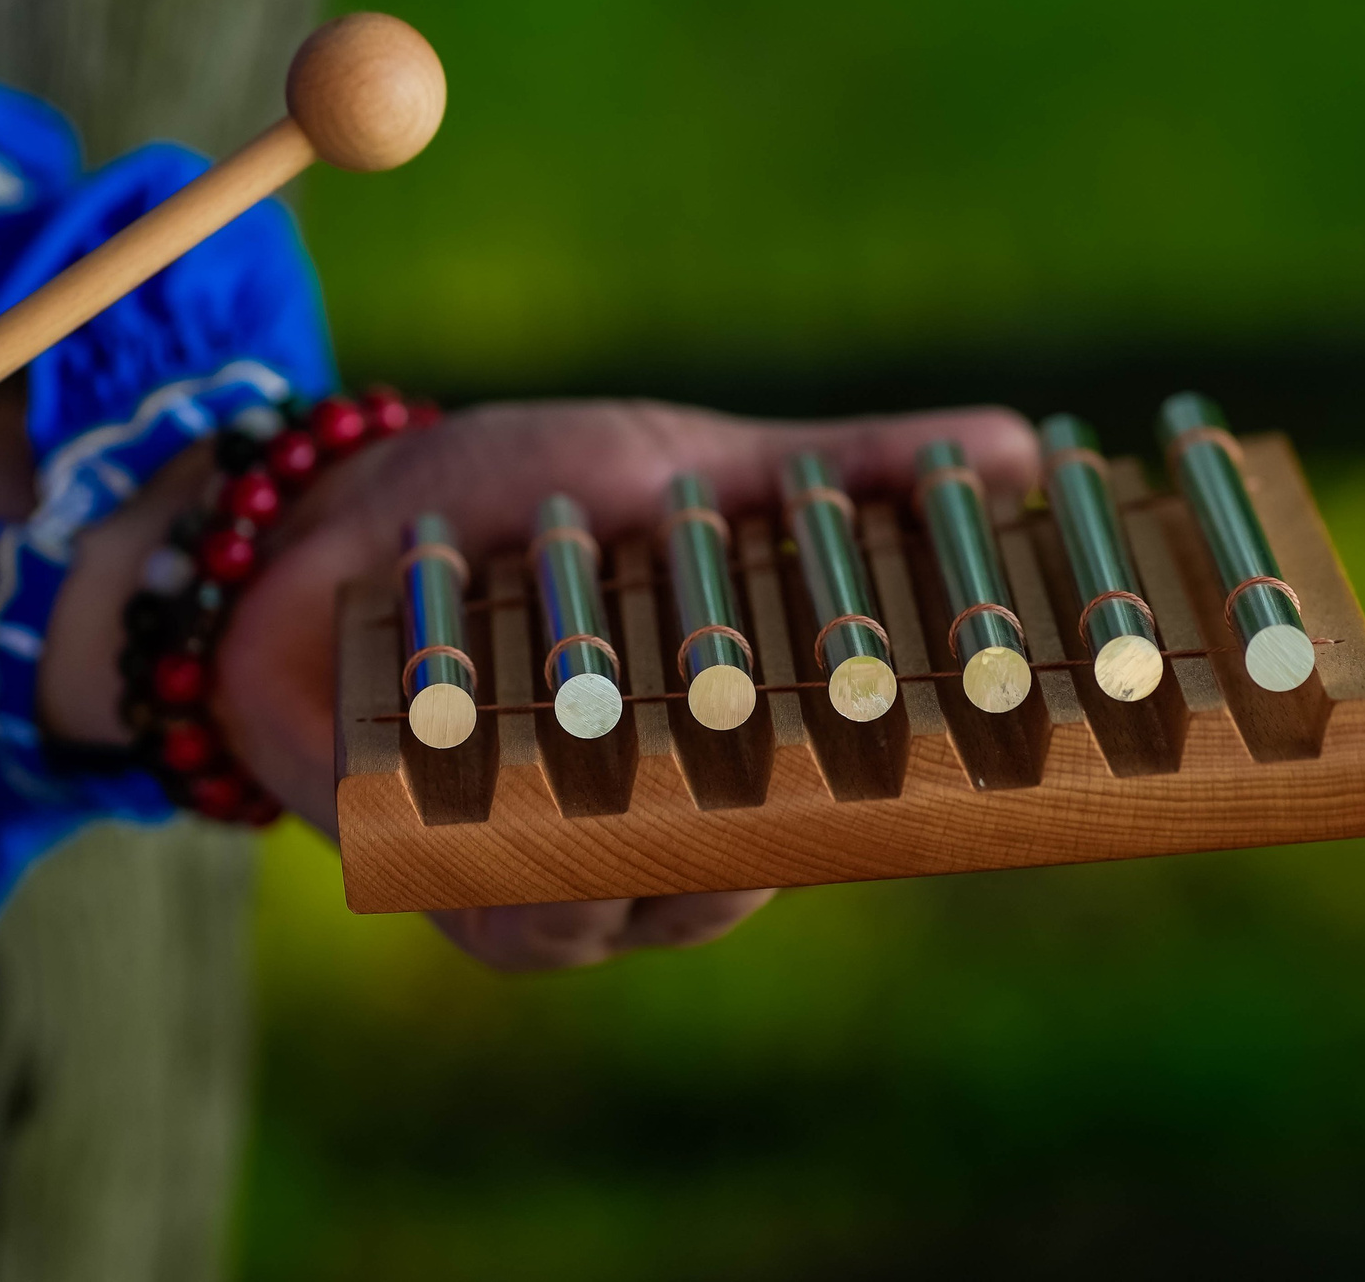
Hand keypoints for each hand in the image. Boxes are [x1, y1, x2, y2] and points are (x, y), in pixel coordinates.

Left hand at [43, 399, 1038, 970]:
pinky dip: (485, 829)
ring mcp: (523, 875)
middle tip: (746, 727)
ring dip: (600, 824)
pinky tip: (499, 744)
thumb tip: (1026, 448)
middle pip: (718, 894)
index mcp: (727, 767)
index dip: (879, 808)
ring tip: (611, 716)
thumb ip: (850, 476)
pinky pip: (469, 897)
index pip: (829, 827)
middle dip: (734, 832)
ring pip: (597, 917)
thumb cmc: (530, 498)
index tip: (935, 756)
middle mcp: (638, 848)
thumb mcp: (698, 463)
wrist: (337, 504)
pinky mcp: (411, 869)